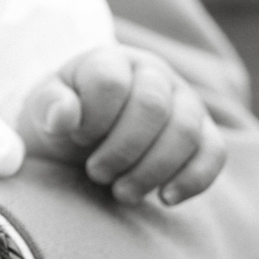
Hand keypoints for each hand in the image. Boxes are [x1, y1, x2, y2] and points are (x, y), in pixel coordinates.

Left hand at [18, 45, 224, 205]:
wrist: (87, 138)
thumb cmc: (66, 119)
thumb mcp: (44, 108)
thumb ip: (49, 105)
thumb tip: (62, 115)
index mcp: (112, 60)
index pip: (110, 83)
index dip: (92, 119)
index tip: (77, 138)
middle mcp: (154, 74)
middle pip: (152, 108)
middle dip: (121, 150)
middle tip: (96, 173)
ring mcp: (185, 101)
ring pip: (185, 132)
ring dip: (151, 170)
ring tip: (121, 191)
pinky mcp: (205, 133)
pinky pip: (214, 153)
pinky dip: (192, 179)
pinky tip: (165, 198)